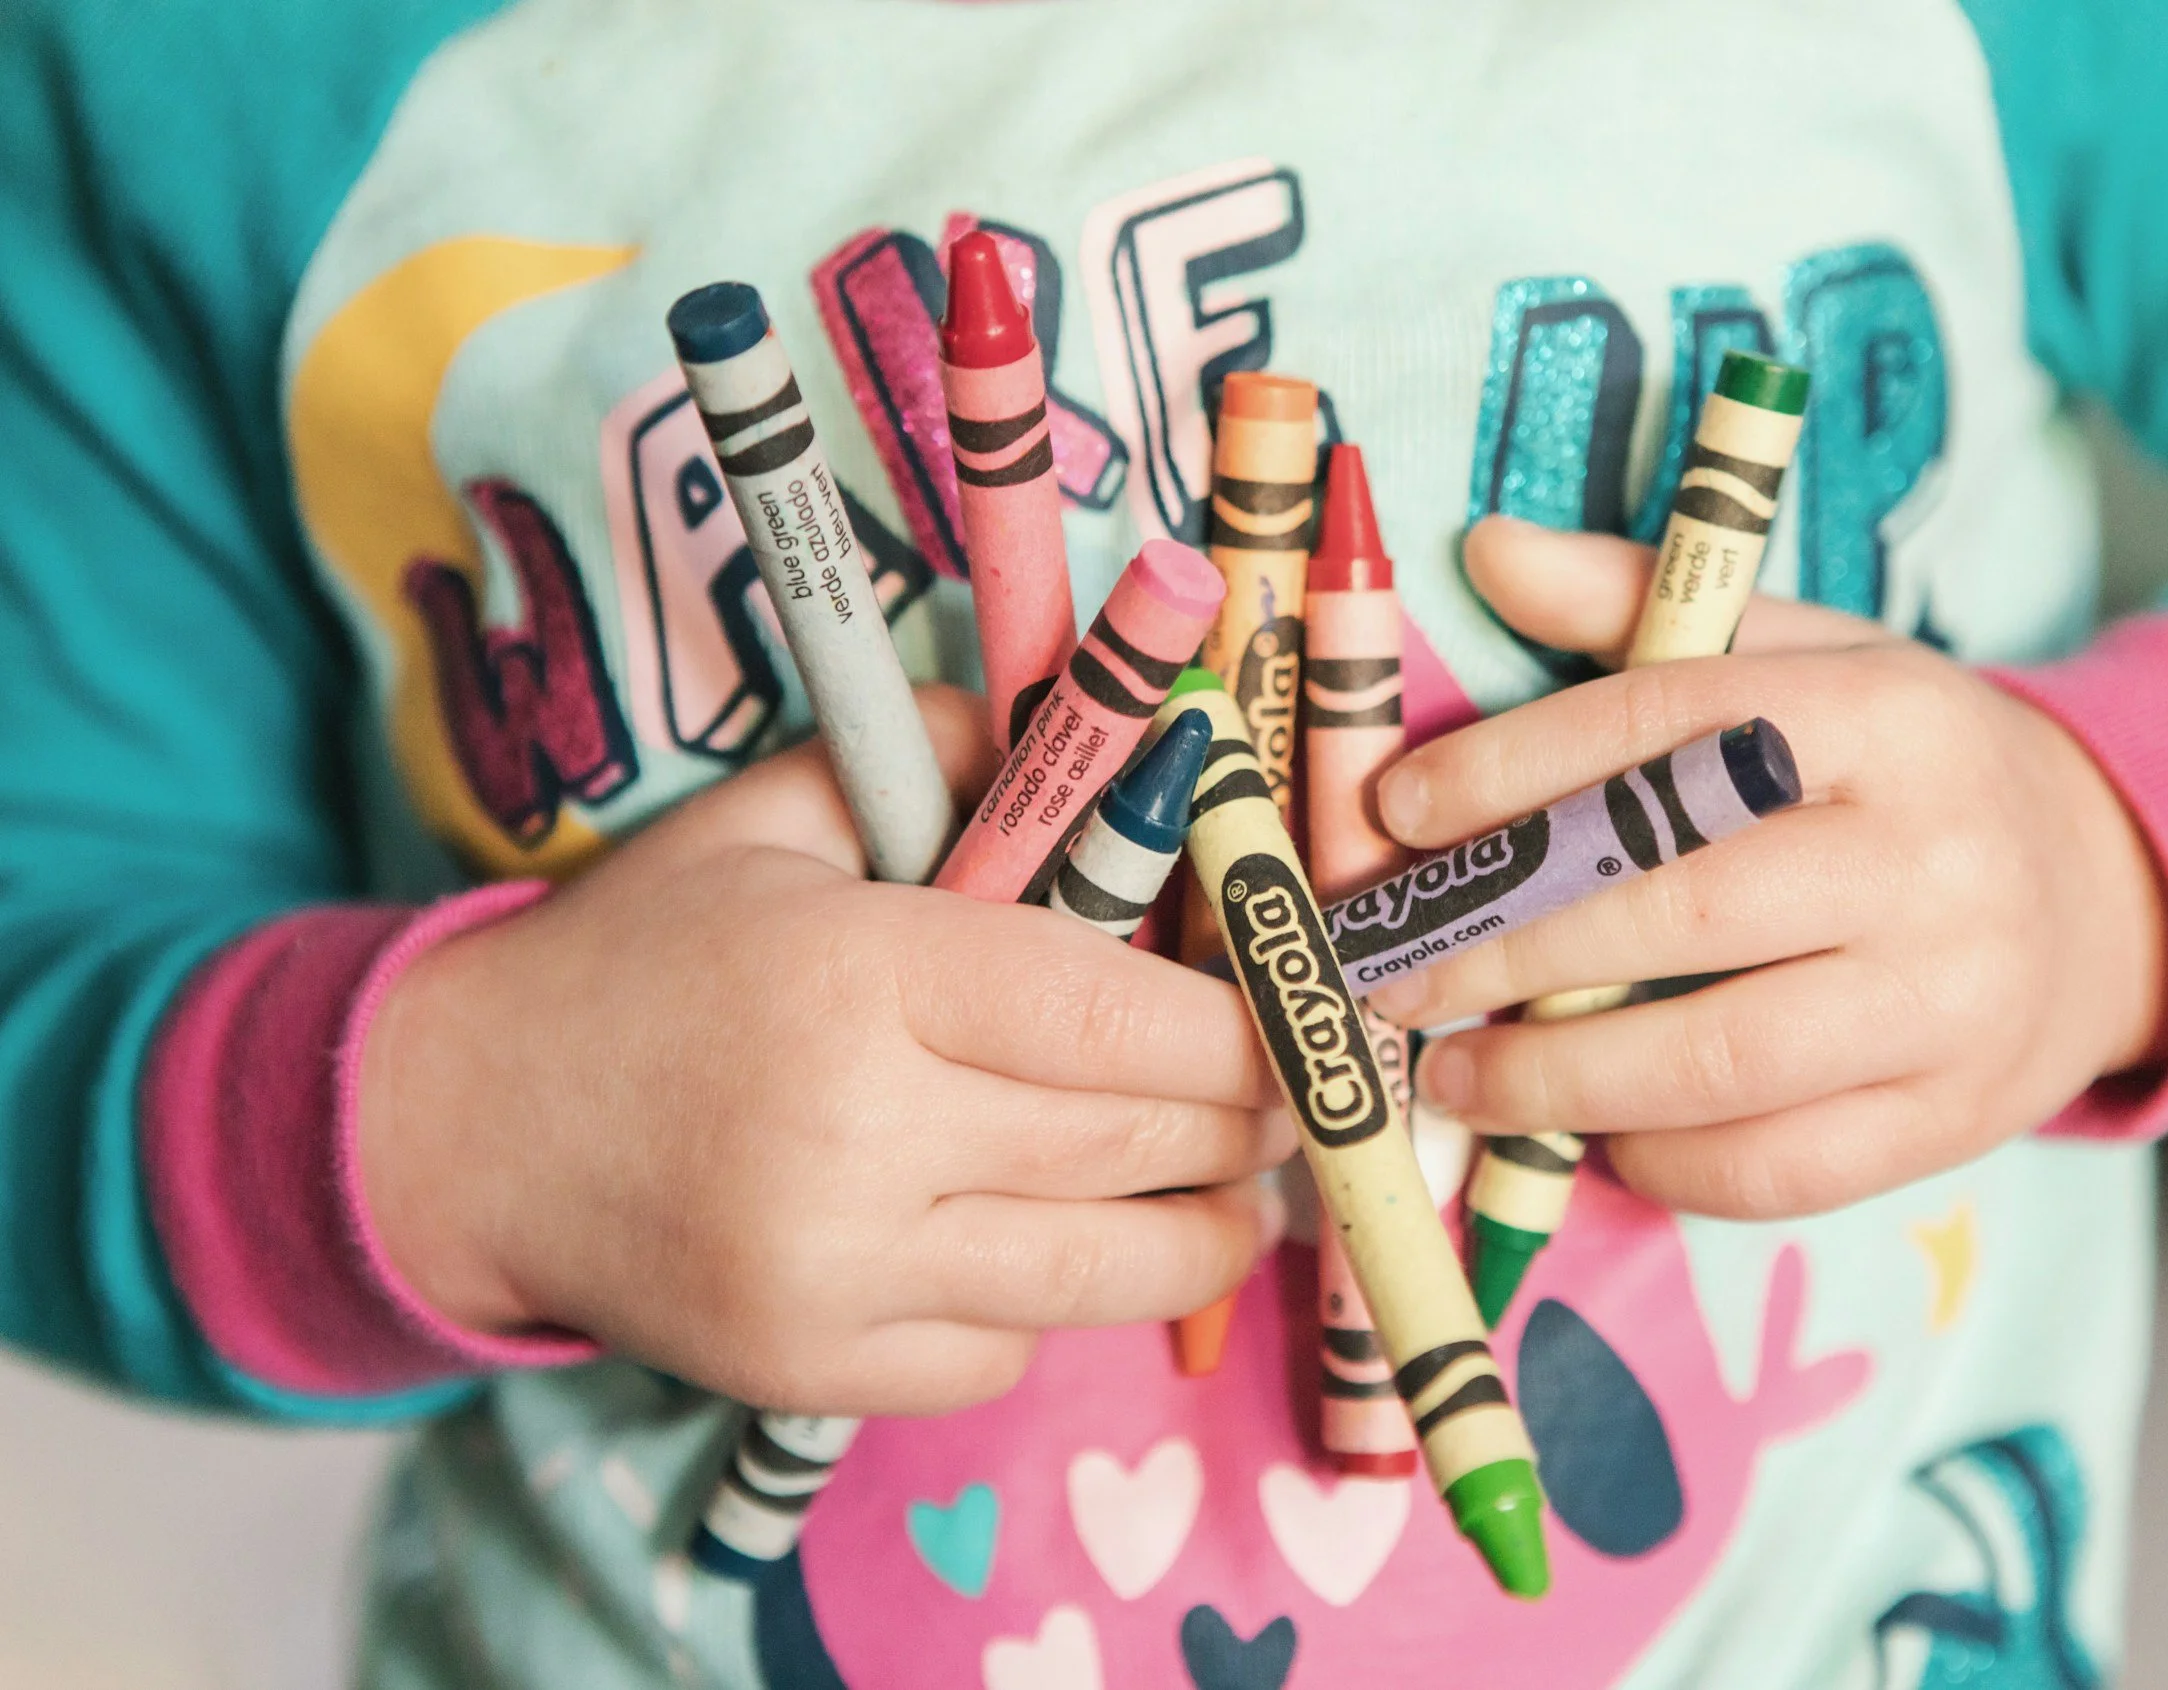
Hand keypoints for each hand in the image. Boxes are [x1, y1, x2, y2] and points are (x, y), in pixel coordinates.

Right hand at [359, 685, 1288, 1416]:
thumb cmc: (649, 955)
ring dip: (1206, 1232)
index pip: (1121, 1012)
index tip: (1307, 1018)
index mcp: (861, 973)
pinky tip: (1049, 1245)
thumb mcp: (777, 816)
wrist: (471, 1125)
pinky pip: (1008, 1353)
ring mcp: (836, 1274)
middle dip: (1254, 1124)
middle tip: (1302, 1099)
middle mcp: (857, 1135)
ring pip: (1106, 1273)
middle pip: (1139, 1143)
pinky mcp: (816, 1374)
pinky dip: (1056, 1303)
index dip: (1248, 1024)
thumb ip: (943, 752)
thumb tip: (1109, 732)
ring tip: (1239, 1193)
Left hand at [1365, 517, 2167, 1219]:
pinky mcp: (1953, 1119)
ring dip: (1553, 1079)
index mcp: (1886, 716)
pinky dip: (1656, 1158)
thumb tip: (1487, 550)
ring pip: (1716, 1060)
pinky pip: (1773, 1167)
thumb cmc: (1902, 769)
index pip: (1670, 729)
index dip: (1514, 772)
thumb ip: (1646, 609)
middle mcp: (1930, 859)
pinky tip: (1586, 1130)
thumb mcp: (1804, 659)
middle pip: (1677, 909)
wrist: (2104, 893)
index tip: (1399, 815)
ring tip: (1452, 1074)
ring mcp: (1952, 1003)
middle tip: (1393, 973)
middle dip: (1505, 949)